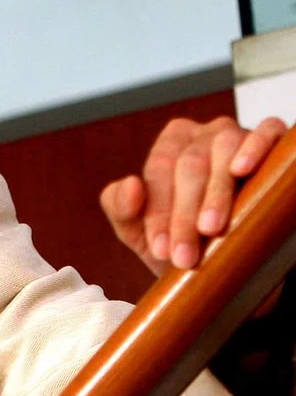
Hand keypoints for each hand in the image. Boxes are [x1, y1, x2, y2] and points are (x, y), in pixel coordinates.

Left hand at [100, 116, 286, 276]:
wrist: (233, 263)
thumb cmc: (183, 239)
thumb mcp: (142, 231)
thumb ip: (120, 209)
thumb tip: (130, 184)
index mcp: (171, 144)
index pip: (158, 171)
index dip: (158, 211)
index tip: (161, 249)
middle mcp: (204, 133)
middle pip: (189, 166)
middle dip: (184, 214)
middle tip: (185, 256)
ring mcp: (239, 134)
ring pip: (224, 150)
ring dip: (216, 193)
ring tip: (211, 229)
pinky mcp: (274, 143)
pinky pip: (267, 132)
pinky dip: (255, 147)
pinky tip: (242, 170)